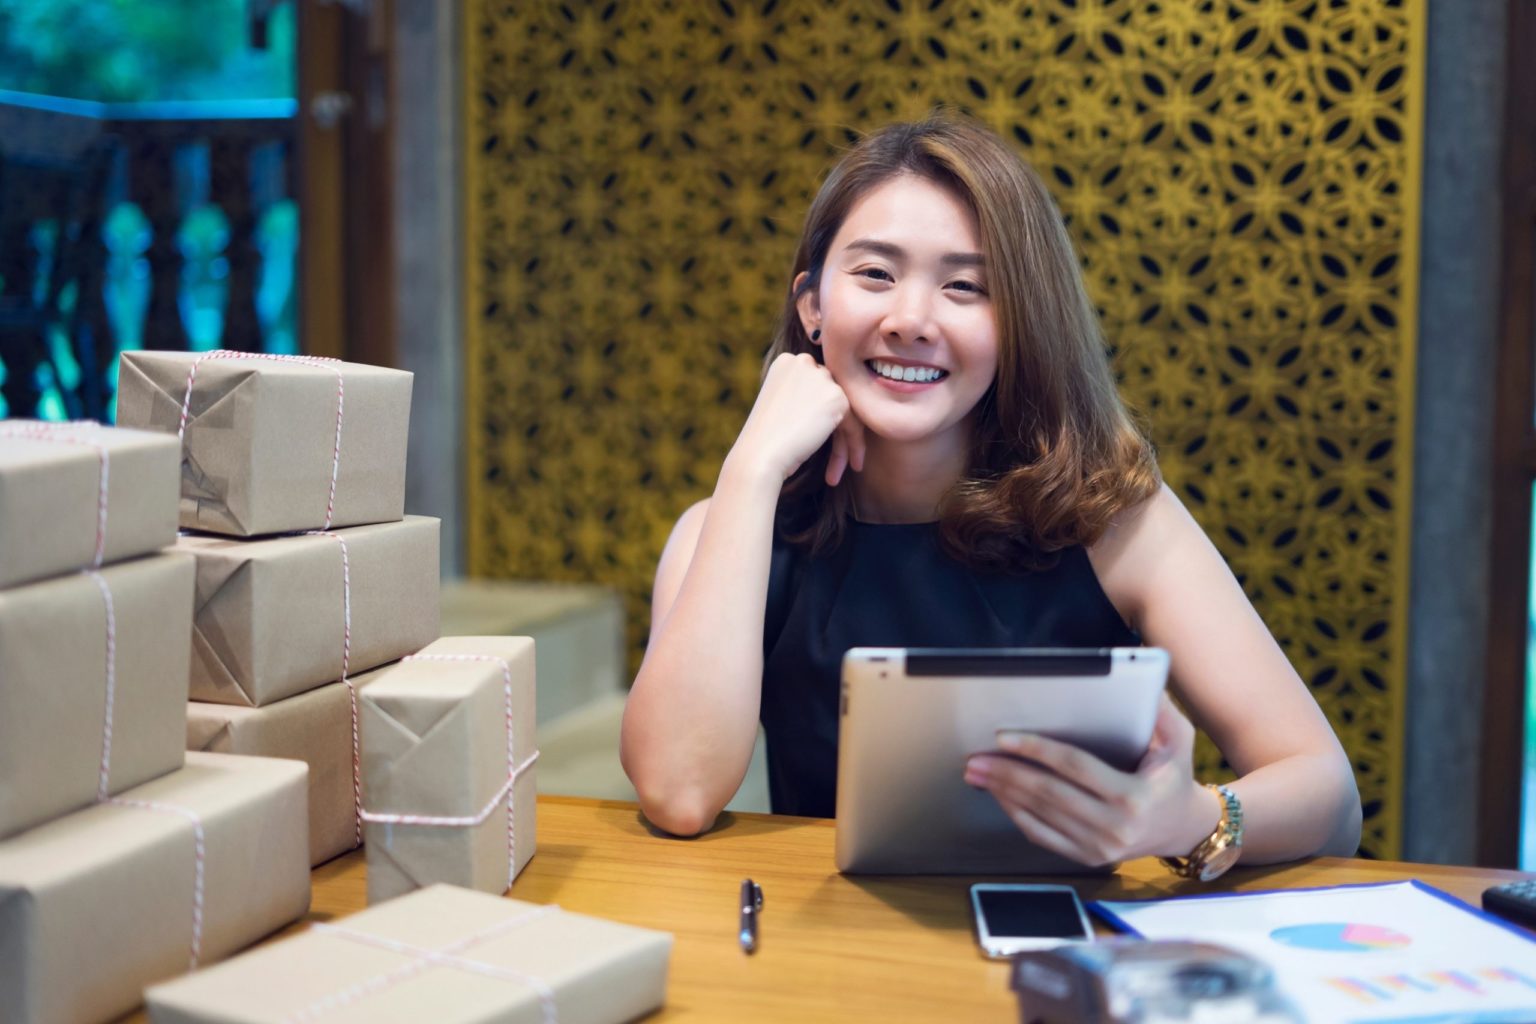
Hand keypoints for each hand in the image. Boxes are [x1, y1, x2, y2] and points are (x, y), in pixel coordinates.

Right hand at [729, 352, 865, 484]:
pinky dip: (855, 445)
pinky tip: (853, 465)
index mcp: (786, 362)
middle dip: (837, 427)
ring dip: (847, 440)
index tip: (818, 438)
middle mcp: (803, 362)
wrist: (758, 455)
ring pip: (846, 410)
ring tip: (849, 466)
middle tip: (839, 457)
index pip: (816, 384)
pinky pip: (854, 423)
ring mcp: (821, 377)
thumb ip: (804, 398)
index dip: (819, 414)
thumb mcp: (781, 408)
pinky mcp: (836, 396)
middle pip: (833, 394)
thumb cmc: (765, 440)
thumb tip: (831, 407)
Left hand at [962, 695, 1220, 866]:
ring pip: (1040, 815)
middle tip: (976, 757)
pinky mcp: (1087, 858)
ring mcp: (1099, 846)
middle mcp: (1115, 826)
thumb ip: (1161, 711)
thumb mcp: (1179, 740)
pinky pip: (1042, 836)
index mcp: (1134, 796)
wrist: (1183, 828)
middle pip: (1049, 793)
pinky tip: (999, 796)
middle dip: (1007, 773)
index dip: (1037, 750)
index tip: (1004, 737)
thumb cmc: (1174, 776)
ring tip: (977, 773)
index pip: (1075, 767)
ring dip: (1004, 792)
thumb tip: (1140, 681)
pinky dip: (1016, 814)